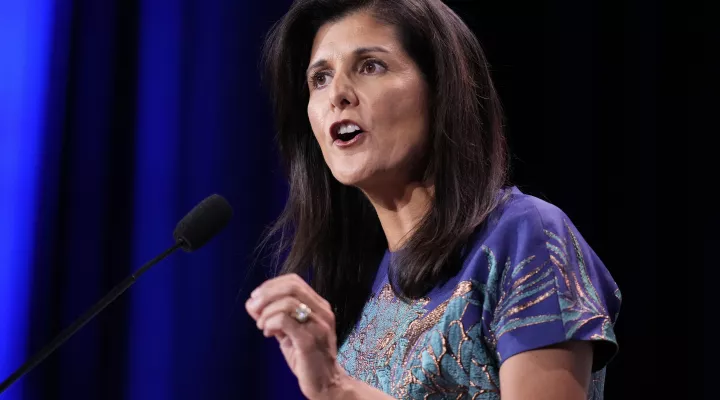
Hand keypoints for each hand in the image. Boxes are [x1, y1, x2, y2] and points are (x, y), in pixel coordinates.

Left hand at [245, 273, 348, 399]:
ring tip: (262, 326)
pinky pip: (285, 320)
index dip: (271, 285)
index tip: (256, 298)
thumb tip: (251, 303)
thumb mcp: (289, 332)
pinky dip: (270, 323)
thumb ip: (273, 316)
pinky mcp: (309, 341)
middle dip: (266, 295)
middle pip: (291, 287)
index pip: (294, 281)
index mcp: (320, 306)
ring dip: (266, 313)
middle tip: (254, 309)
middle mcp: (323, 312)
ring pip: (287, 303)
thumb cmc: (307, 358)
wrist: (326, 384)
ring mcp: (318, 326)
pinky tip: (268, 333)